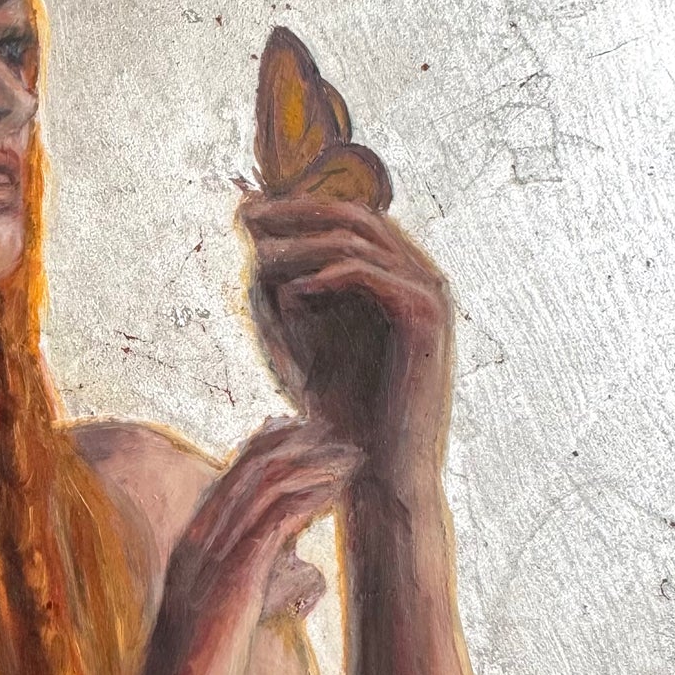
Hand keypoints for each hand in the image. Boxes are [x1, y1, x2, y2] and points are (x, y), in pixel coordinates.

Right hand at [123, 421, 360, 674]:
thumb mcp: (235, 627)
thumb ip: (266, 590)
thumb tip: (306, 576)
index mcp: (187, 553)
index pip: (229, 481)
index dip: (269, 451)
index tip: (308, 435)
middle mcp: (191, 547)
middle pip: (245, 472)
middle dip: (296, 446)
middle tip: (340, 434)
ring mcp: (205, 564)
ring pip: (261, 489)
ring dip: (312, 466)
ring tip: (352, 458)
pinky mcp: (229, 587)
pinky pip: (273, 524)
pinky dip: (308, 499)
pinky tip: (338, 492)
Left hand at [239, 186, 453, 502]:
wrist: (373, 468)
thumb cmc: (334, 404)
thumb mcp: (293, 328)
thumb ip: (275, 273)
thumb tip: (246, 212)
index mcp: (395, 273)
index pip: (346, 215)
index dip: (295, 205)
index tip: (245, 211)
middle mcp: (419, 274)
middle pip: (355, 214)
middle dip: (296, 212)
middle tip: (249, 218)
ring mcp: (429, 292)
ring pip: (361, 239)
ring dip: (304, 242)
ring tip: (260, 256)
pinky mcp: (428, 317)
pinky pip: (374, 275)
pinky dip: (328, 275)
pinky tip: (291, 292)